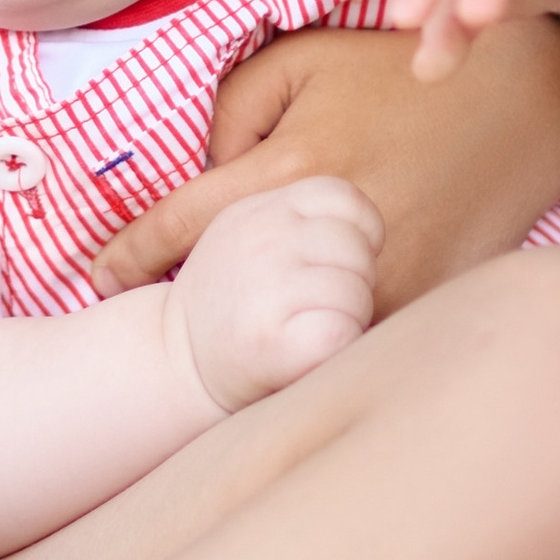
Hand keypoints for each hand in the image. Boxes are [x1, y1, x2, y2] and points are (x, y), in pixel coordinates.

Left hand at [85, 20, 559, 310]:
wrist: (530, 100)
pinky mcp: (429, 305)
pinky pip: (358, 341)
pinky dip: (320, 347)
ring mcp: (387, 280)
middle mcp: (332, 234)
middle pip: (230, 298)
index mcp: (292, 168)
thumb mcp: (301, 60)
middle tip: (134, 332)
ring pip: (294, 336)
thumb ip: (232, 114)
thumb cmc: (400, 72)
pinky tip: (291, 347)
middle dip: (180, 317)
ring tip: (213, 350)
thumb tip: (202, 176)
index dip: (125, 257)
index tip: (96, 278)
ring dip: (251, 344)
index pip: (180, 228)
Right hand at [161, 177, 380, 412]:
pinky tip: (310, 353)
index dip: (360, 235)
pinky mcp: (274, 340)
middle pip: (358, 250)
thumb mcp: (256, 231)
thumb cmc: (236, 298)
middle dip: (355, 282)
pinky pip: (344, 334)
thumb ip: (303, 217)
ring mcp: (267, 286)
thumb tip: (382, 199)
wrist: (177, 360)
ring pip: (356, 294)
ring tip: (309, 328)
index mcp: (264, 205)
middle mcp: (263, 237)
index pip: (349, 200)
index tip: (338, 263)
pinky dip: (339, 349)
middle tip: (320, 305)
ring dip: (348, 319)